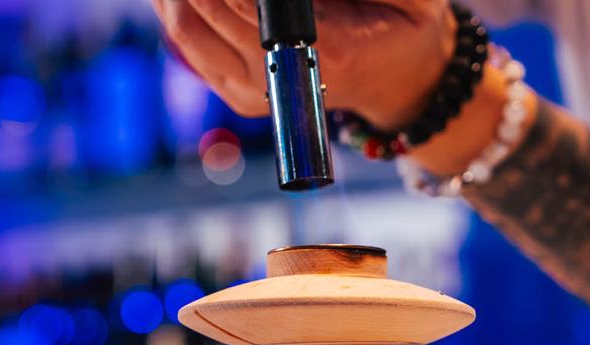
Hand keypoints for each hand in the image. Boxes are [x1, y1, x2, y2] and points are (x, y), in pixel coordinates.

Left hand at [152, 0, 455, 130]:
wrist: (387, 77)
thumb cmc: (399, 24)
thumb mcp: (413, 0)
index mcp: (325, 52)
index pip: (248, 1)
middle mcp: (279, 80)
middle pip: (204, 8)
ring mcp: (252, 91)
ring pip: (185, 25)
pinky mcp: (235, 92)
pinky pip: (186, 41)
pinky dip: (176, 2)